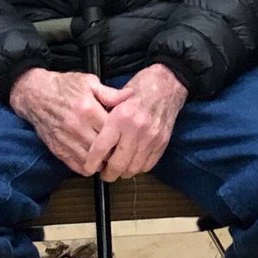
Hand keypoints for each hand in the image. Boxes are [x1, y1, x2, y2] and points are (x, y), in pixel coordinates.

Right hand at [9, 68, 124, 175]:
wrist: (35, 95)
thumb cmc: (65, 86)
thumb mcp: (89, 82)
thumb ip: (110, 93)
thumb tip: (131, 95)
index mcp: (88, 109)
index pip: (113, 129)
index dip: (124, 133)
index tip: (130, 134)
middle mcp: (77, 128)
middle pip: (104, 147)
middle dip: (116, 150)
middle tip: (124, 148)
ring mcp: (66, 141)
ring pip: (91, 160)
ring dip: (103, 161)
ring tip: (111, 156)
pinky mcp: (57, 150)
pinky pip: (76, 166)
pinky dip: (88, 167)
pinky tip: (95, 160)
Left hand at [83, 64, 187, 180]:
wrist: (169, 83)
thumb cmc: (140, 88)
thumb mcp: (116, 98)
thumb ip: (104, 121)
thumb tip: (91, 143)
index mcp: (121, 117)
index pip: (101, 149)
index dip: (91, 163)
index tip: (88, 169)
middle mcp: (136, 129)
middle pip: (118, 164)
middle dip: (108, 174)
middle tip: (103, 173)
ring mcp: (152, 137)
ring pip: (133, 168)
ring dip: (123, 173)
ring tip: (118, 168)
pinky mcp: (163, 141)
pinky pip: (148, 164)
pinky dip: (138, 167)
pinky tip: (133, 161)